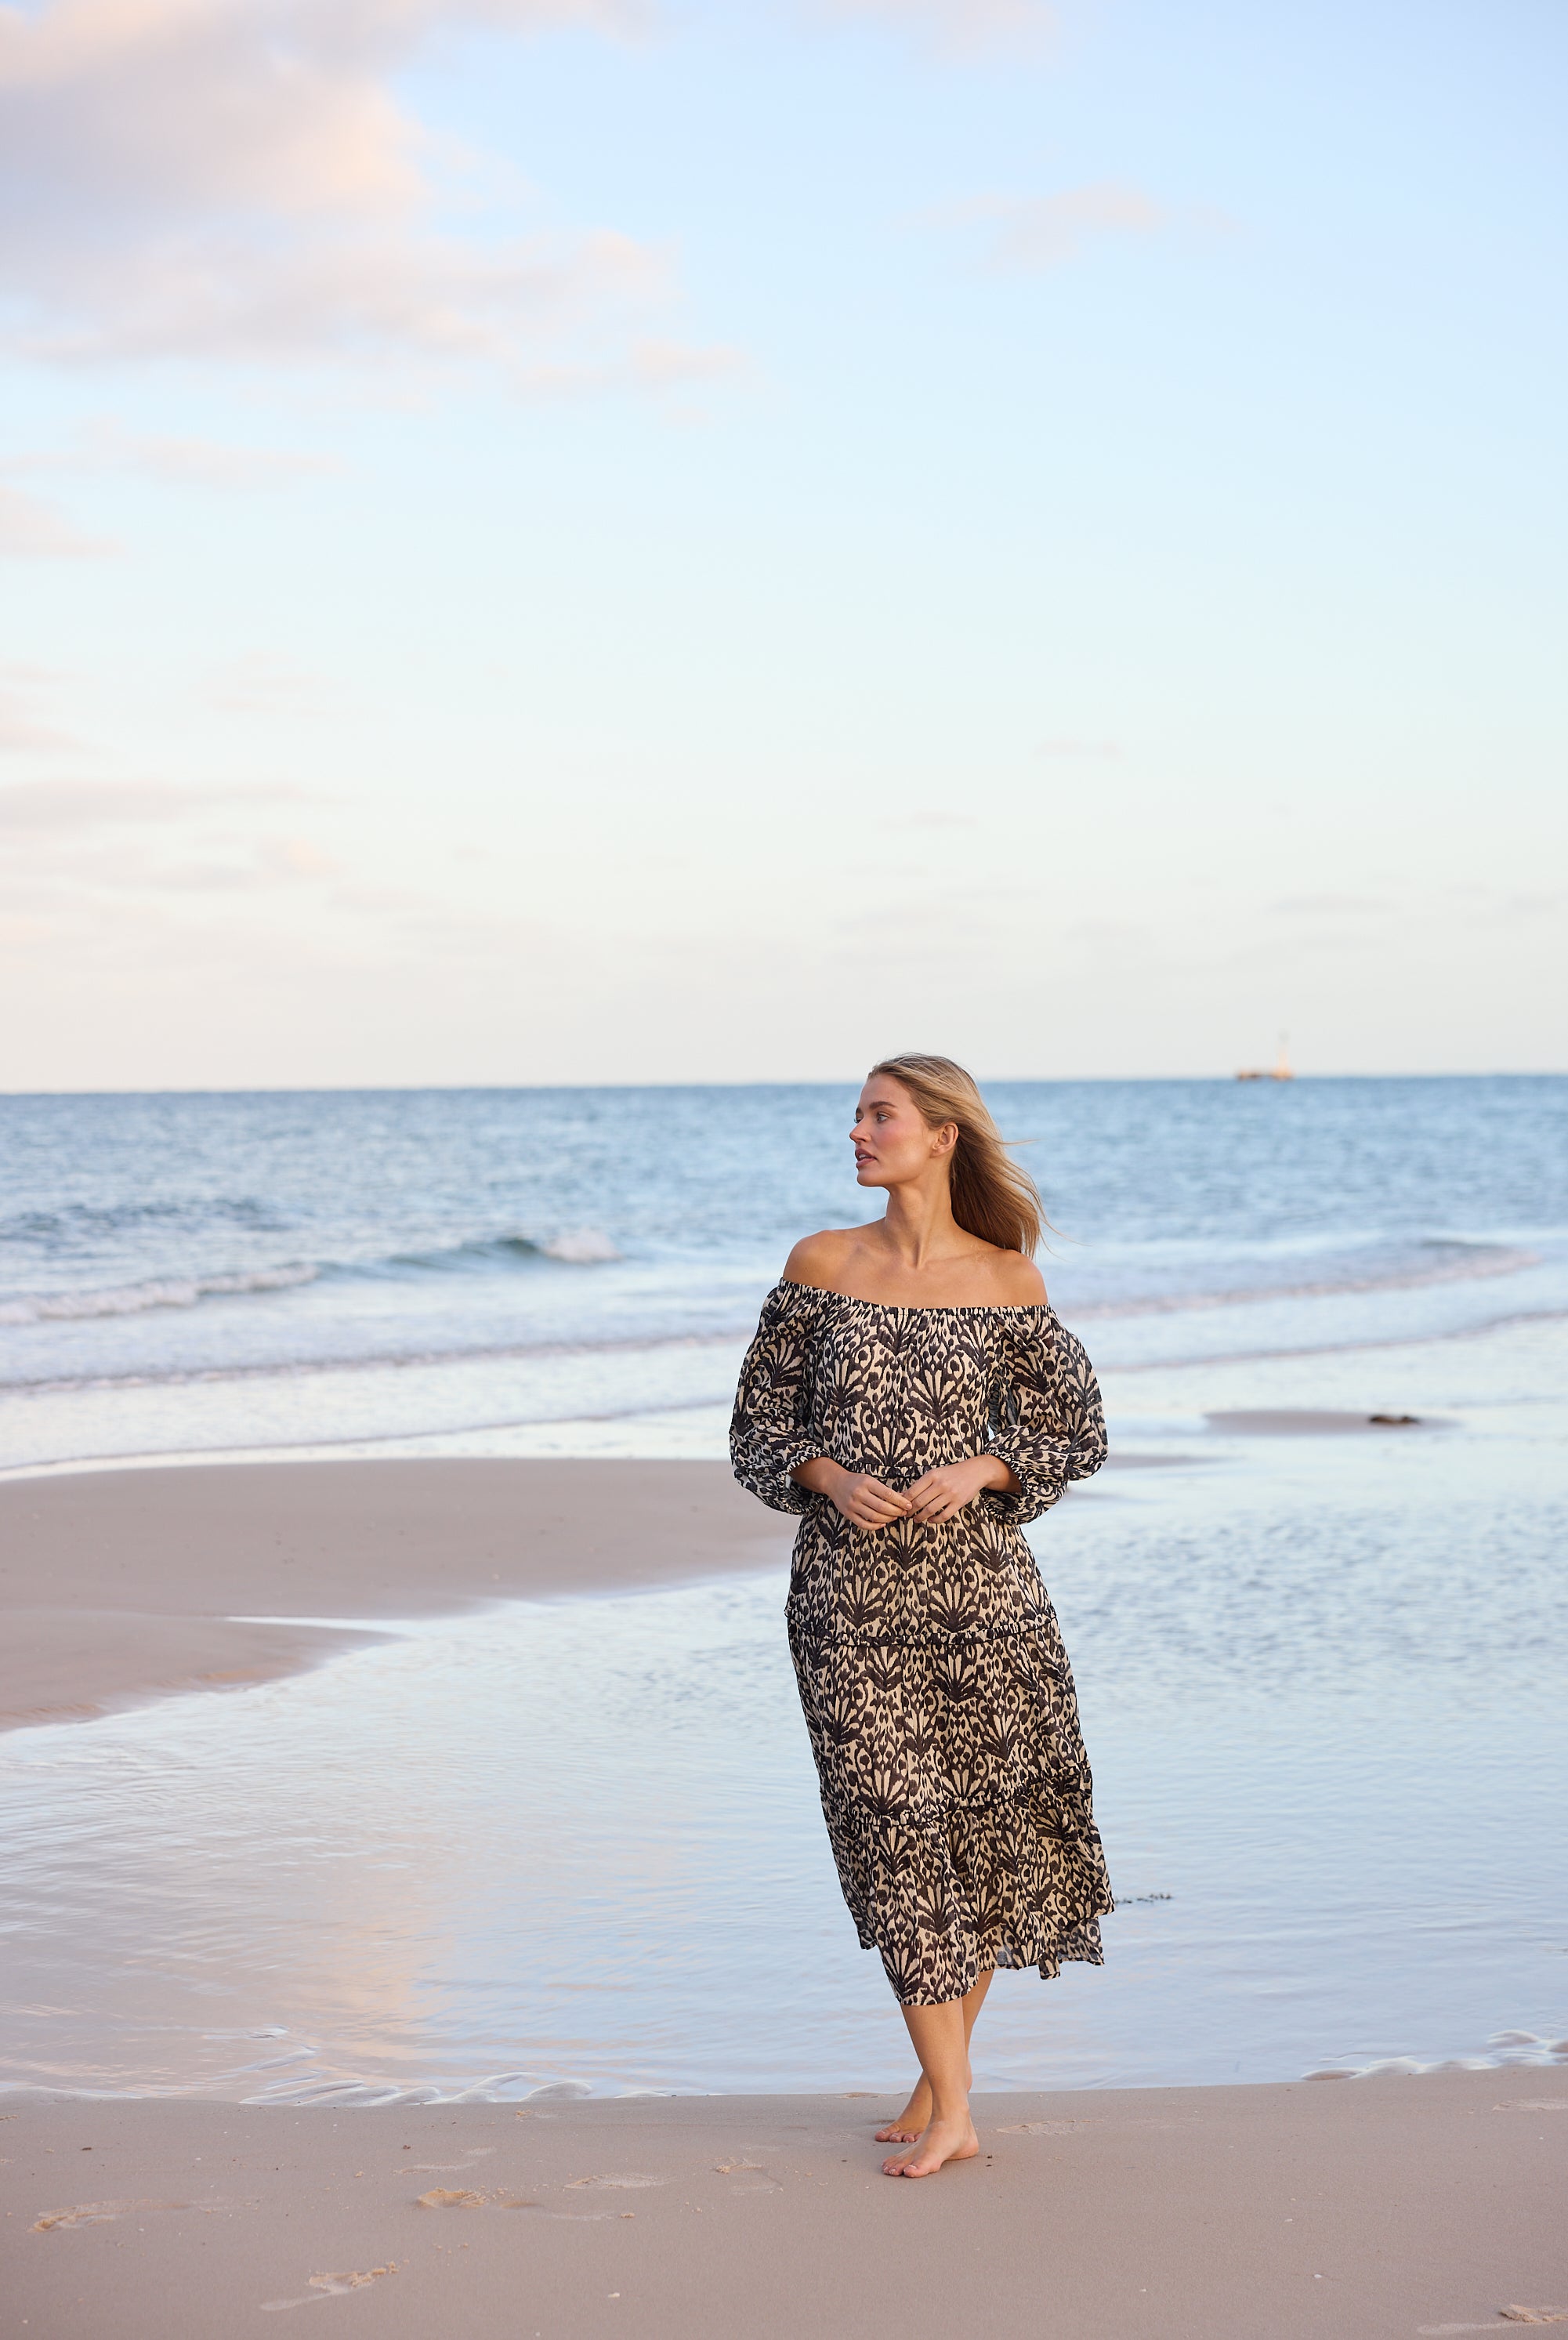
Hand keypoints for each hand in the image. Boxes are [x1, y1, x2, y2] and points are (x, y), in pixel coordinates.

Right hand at [790, 1457, 912, 1529]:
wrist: (835, 1482)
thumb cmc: (856, 1481)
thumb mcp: (870, 1480)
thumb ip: (885, 1490)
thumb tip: (903, 1498)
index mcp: (867, 1482)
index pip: (888, 1494)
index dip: (900, 1501)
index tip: (908, 1505)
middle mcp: (859, 1494)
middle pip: (882, 1507)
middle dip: (896, 1511)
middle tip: (903, 1513)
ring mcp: (852, 1505)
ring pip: (874, 1517)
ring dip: (888, 1519)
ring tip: (895, 1517)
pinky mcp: (848, 1514)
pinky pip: (864, 1524)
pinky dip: (875, 1526)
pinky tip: (883, 1523)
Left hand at [905, 1455, 1013, 1525]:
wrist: (975, 1471)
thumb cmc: (952, 1473)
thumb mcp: (936, 1473)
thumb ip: (921, 1484)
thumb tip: (904, 1494)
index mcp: (932, 1475)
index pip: (913, 1491)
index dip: (904, 1501)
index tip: (901, 1506)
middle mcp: (940, 1484)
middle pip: (919, 1502)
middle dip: (910, 1511)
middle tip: (907, 1515)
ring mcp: (950, 1494)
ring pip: (930, 1510)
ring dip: (920, 1517)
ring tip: (916, 1519)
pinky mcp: (959, 1502)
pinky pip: (944, 1516)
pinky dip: (935, 1520)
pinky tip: (931, 1520)